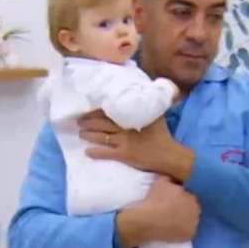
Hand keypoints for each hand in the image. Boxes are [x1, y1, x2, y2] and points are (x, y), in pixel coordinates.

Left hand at [78, 110, 193, 179]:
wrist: (169, 155)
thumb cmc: (163, 136)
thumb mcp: (157, 116)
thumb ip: (149, 105)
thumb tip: (145, 92)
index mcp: (132, 117)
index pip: (111, 111)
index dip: (98, 110)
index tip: (88, 108)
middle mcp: (125, 128)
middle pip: (102, 123)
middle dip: (88, 121)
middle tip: (79, 121)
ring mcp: (123, 142)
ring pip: (100, 136)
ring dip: (88, 135)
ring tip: (80, 133)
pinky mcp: (123, 155)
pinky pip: (106, 153)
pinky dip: (95, 152)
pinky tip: (87, 152)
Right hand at [115, 176, 200, 247]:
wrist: (148, 220)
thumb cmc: (154, 199)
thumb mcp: (161, 181)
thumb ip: (171, 178)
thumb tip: (173, 176)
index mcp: (192, 196)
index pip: (190, 196)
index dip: (182, 198)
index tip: (173, 200)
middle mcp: (197, 210)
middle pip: (192, 208)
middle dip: (185, 208)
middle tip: (172, 210)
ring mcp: (194, 224)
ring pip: (191, 220)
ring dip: (185, 219)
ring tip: (172, 220)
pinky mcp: (189, 235)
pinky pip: (187, 232)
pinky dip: (182, 231)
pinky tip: (173, 229)